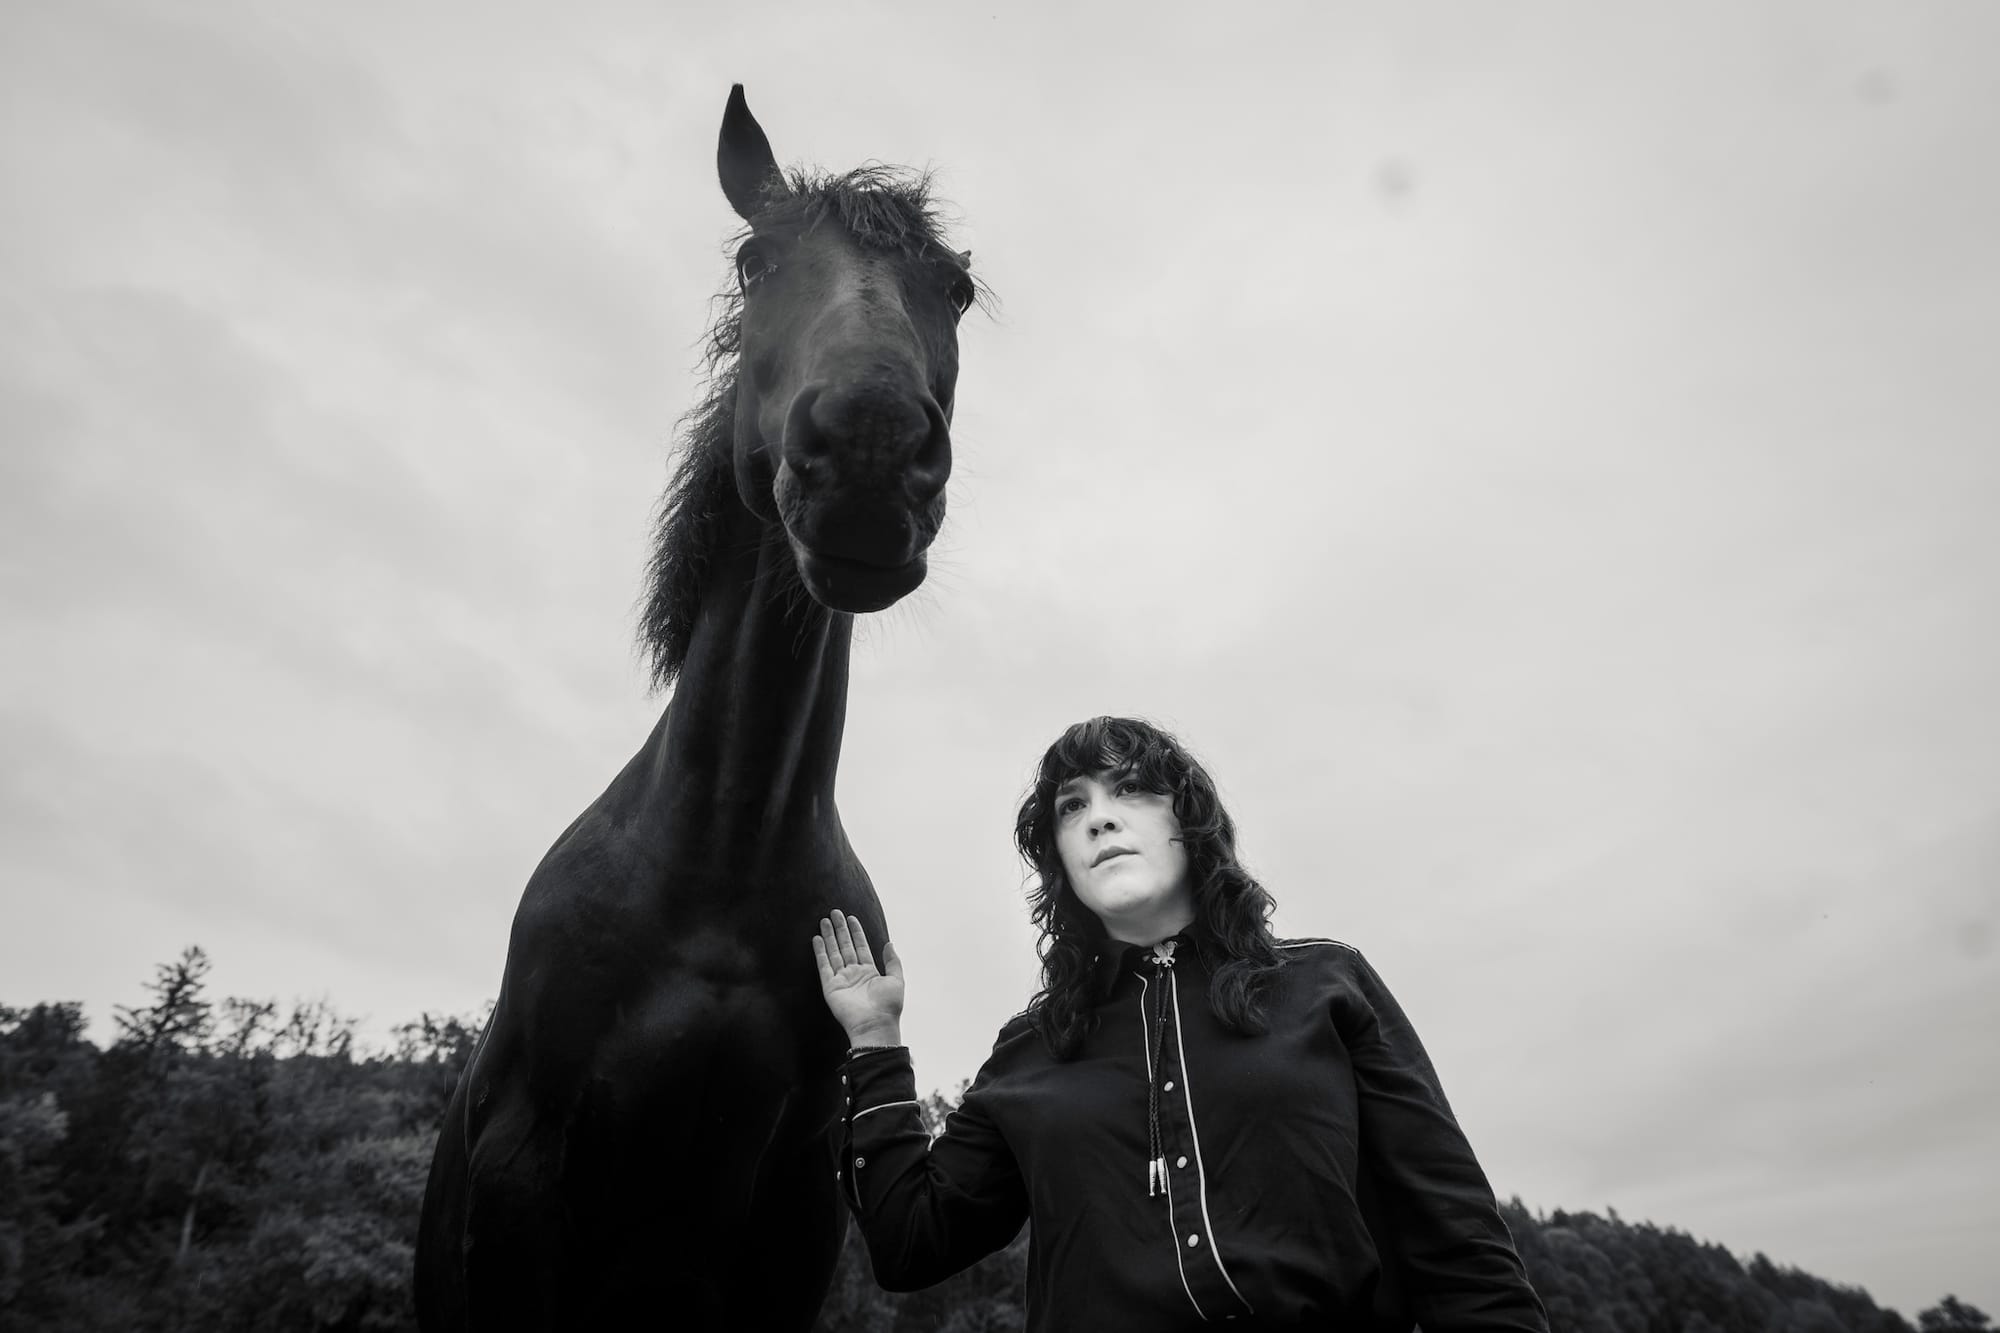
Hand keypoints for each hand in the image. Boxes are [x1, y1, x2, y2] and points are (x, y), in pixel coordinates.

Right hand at [812, 910, 904, 1045]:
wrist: (876, 1024)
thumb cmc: (889, 1006)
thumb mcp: (896, 980)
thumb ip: (893, 961)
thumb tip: (889, 944)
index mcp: (869, 972)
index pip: (860, 946)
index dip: (856, 932)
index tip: (851, 917)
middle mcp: (854, 974)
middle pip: (845, 946)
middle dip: (840, 930)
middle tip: (834, 912)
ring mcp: (841, 980)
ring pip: (833, 953)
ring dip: (829, 937)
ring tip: (824, 920)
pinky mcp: (831, 987)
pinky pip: (824, 966)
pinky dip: (820, 952)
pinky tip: (817, 939)